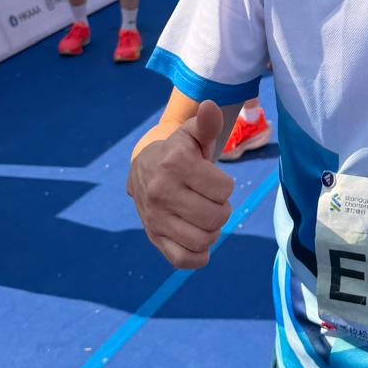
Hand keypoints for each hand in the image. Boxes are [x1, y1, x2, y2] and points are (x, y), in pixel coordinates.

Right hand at [128, 102, 234, 270]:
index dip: (225, 186)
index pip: (224, 190)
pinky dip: (198, 255)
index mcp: (174, 164)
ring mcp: (155, 218)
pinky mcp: (153, 238)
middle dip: (221, 209)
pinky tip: (198, 239)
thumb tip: (210, 107)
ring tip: (204, 218)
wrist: (142, 169)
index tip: (213, 180)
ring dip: (212, 232)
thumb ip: (207, 124)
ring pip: (203, 240)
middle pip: (217, 218)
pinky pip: (183, 260)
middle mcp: (161, 192)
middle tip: (210, 201)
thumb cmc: (178, 151)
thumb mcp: (192, 134)